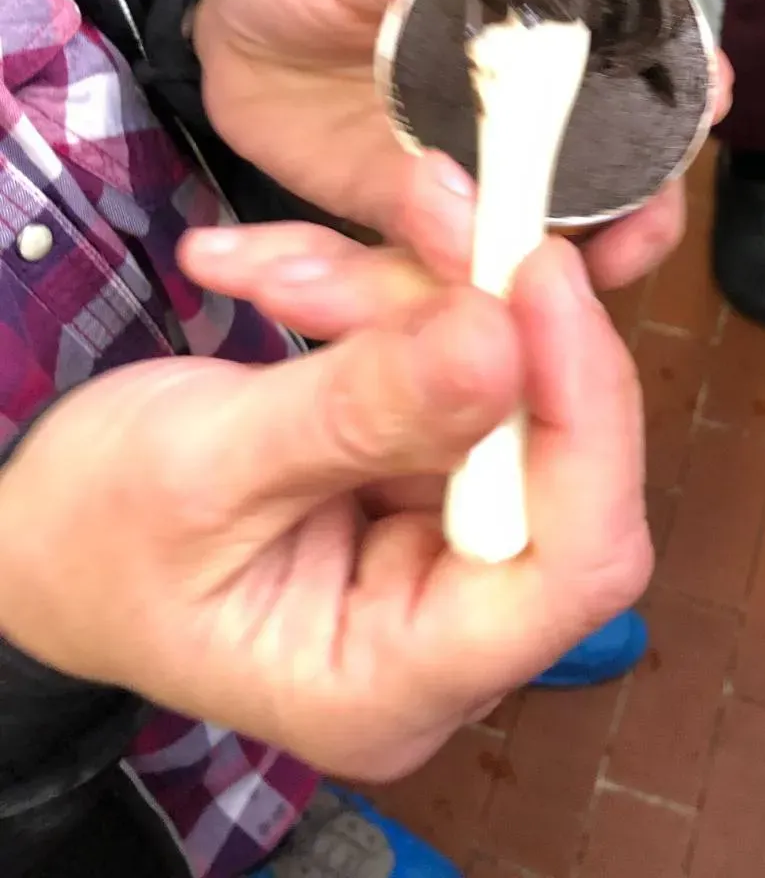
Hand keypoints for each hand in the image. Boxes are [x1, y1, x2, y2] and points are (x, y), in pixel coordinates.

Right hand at [0, 230, 650, 781]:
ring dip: (396, 291)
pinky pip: (441, 352)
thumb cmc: (94, 538)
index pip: (578, 563)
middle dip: (473, 315)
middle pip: (550, 446)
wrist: (43, 533)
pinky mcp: (426, 460)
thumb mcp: (202, 469)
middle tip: (422, 208)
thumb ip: (354, 410)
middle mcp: (449, 617)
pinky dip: (370, 295)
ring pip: (496, 375)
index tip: (539, 276)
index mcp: (400, 677)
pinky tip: (272, 271)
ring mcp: (443, 534)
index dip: (588, 416)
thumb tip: (501, 336)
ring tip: (264, 265)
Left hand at [193, 0, 732, 288]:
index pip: (634, 63)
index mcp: (527, 40)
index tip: (711, 95)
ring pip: (549, 244)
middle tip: (632, 237)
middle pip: (619, 178)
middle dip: (646, 211)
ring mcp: (474, 184)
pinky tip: (459, 318)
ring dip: (557, 275)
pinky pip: (452, 280)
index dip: (683, 80)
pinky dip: (456, 305)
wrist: (215, 43)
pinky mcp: (417, 235)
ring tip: (541, 293)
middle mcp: (521, 120)